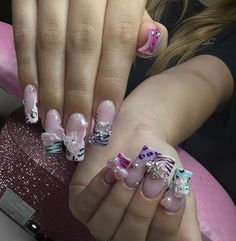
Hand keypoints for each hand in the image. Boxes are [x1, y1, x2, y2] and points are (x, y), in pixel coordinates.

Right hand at [12, 0, 166, 157]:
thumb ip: (140, 23)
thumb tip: (149, 43)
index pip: (118, 39)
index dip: (110, 83)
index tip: (103, 122)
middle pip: (82, 45)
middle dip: (78, 94)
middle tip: (76, 132)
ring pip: (50, 42)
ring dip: (51, 89)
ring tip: (54, 125)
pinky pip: (24, 31)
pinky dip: (27, 68)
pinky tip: (33, 99)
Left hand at [69, 92, 210, 240]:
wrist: (140, 137)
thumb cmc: (160, 168)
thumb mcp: (180, 200)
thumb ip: (188, 240)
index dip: (165, 224)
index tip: (173, 193)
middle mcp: (121, 237)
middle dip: (141, 209)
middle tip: (151, 180)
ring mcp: (98, 222)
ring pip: (105, 226)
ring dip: (120, 198)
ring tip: (132, 172)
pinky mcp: (79, 203)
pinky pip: (84, 206)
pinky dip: (99, 188)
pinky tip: (112, 171)